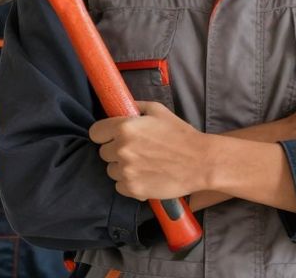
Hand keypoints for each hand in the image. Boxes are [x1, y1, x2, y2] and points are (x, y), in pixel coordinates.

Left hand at [90, 102, 205, 200]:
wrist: (200, 162)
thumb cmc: (180, 134)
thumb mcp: (158, 110)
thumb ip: (135, 106)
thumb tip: (120, 106)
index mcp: (124, 127)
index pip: (95, 133)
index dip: (104, 134)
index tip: (113, 137)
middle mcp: (121, 149)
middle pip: (103, 152)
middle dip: (116, 151)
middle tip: (137, 150)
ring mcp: (126, 171)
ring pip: (111, 170)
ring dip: (123, 168)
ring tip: (143, 164)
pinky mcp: (132, 189)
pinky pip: (120, 186)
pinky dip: (129, 183)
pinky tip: (145, 176)